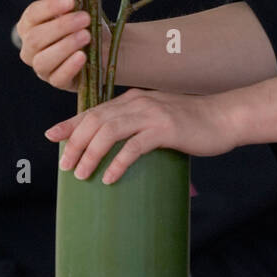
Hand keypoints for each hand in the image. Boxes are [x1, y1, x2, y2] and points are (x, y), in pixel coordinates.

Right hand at [17, 0, 92, 89]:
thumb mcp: (81, 9)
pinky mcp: (56, 82)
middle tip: (85, 18)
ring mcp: (41, 68)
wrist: (106, 48)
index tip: (71, 1)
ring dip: (66, 46)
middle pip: (36, 38)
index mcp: (30, 25)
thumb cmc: (87, 25)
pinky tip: (83, 56)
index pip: (32, 15)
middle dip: (61, 27)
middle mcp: (30, 48)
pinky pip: (58, 78)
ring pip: (43, 60)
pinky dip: (70, 66)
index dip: (50, 7)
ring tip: (87, 35)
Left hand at [44, 87, 238, 182]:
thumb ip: (137, 124)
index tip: (52, 137)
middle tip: (66, 166)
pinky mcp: (165, 129)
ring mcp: (152, 114)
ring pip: (109, 131)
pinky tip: (110, 177)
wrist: (224, 118)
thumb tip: (115, 146)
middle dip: (76, 143)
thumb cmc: (192, 123)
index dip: (71, 123)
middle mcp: (138, 102)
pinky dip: (118, 162)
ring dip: (91, 154)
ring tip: (82, 175)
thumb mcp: (158, 118)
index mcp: (133, 99)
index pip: (94, 110)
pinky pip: (134, 146)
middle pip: (96, 120)